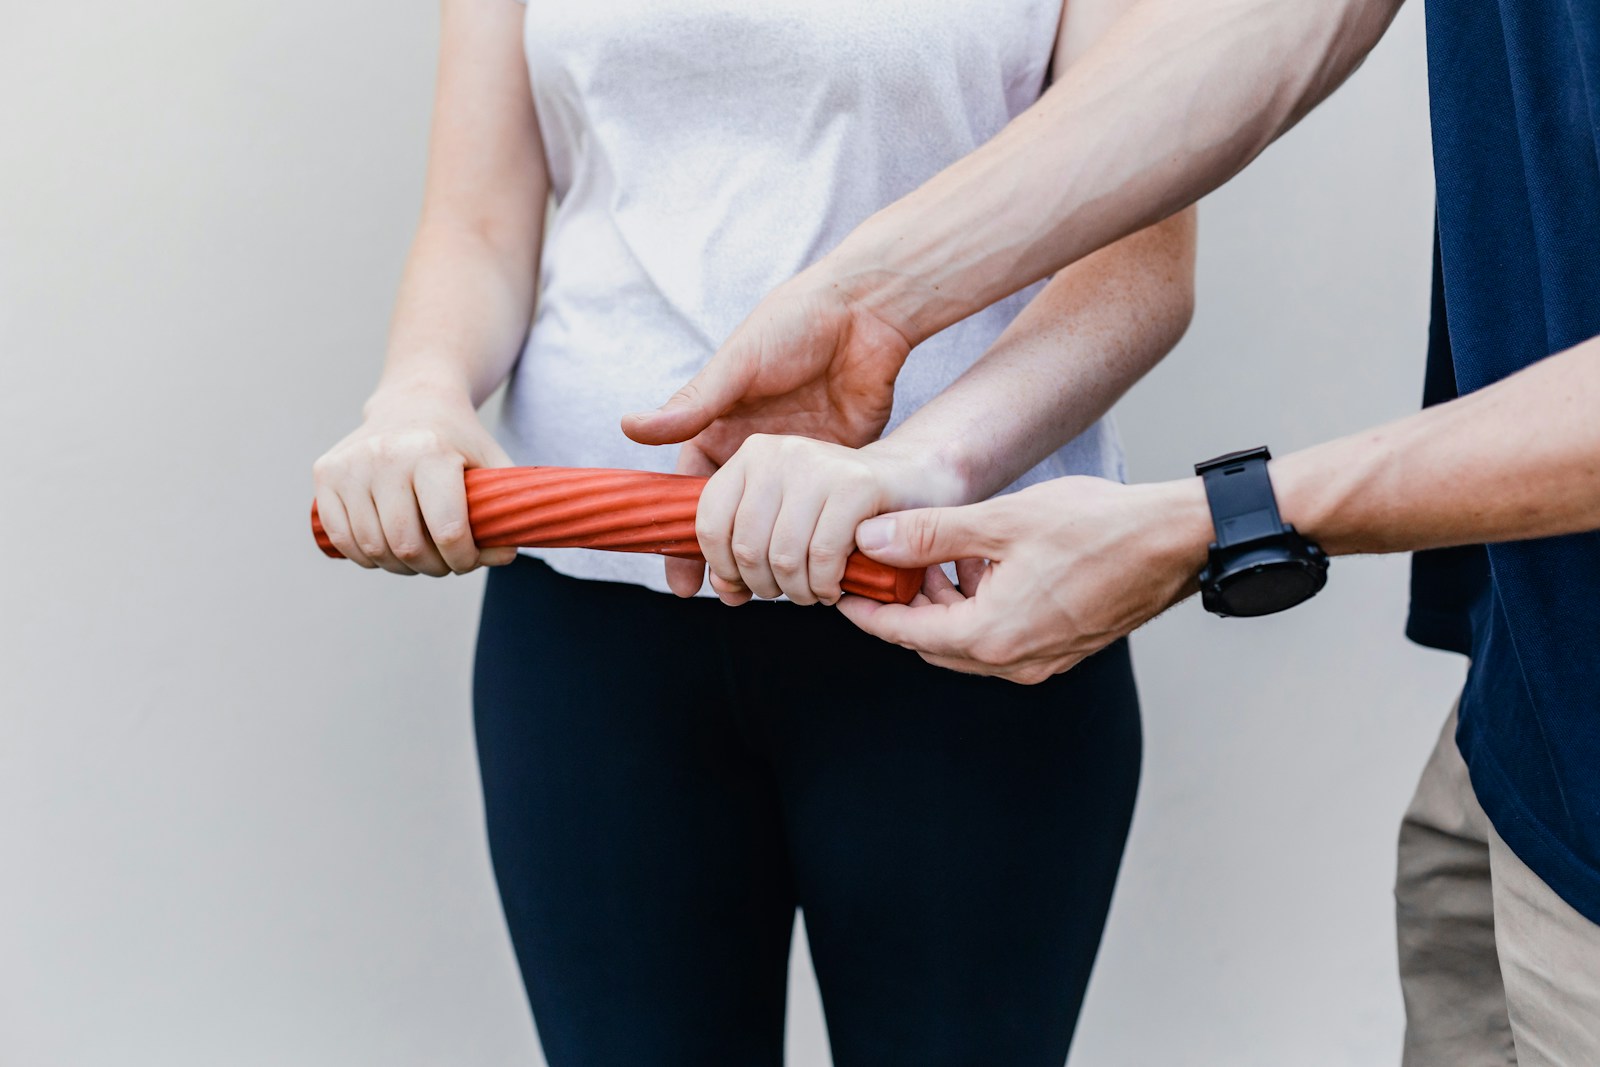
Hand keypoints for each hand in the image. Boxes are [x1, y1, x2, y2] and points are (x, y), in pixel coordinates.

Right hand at [311, 380, 516, 575]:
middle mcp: (385, 454)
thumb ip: (504, 511)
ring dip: (400, 566)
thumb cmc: (458, 441)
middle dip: (433, 567)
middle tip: (445, 561)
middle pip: (407, 546)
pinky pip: (341, 537)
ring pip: (373, 548)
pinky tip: (387, 548)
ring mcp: (350, 463)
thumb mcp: (491, 465)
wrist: (413, 401)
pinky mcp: (325, 472)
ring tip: (419, 555)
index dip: (463, 559)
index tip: (469, 559)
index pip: (447, 530)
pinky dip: (366, 556)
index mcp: (431, 451)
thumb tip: (504, 556)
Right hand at [620, 271, 914, 595]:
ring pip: (774, 525)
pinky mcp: (835, 464)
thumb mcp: (739, 364)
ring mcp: (795, 462)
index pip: (693, 495)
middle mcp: (753, 450)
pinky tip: (809, 572)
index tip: (681, 580)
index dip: (685, 539)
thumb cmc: (794, 326)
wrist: (865, 311)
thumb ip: (693, 403)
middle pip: (732, 520)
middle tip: (726, 598)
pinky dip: (811, 543)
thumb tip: (629, 428)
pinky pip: (817, 513)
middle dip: (724, 562)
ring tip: (764, 596)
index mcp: (720, 427)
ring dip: (767, 560)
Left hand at [674, 435, 962, 603]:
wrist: (907, 482)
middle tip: (785, 592)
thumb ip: (739, 552)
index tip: (742, 584)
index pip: (709, 522)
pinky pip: (822, 556)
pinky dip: (824, 585)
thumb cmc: (836, 508)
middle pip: (746, 545)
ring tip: (810, 592)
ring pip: (783, 556)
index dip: (722, 566)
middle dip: (763, 585)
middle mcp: (779, 452)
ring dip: (796, 591)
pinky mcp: (856, 484)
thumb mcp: (781, 517)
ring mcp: (818, 464)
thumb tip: (722, 590)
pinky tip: (831, 587)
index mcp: (751, 455)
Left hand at [837, 477, 1211, 682]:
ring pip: (969, 640)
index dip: (868, 613)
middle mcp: (1016, 660)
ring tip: (940, 553)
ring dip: (946, 603)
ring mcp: (1044, 658)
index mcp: (992, 636)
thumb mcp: (1002, 521)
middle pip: (934, 642)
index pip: (905, 634)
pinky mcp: (1065, 646)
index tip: (843, 593)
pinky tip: (986, 563)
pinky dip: (981, 606)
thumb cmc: (1098, 527)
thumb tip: (873, 540)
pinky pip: (1003, 636)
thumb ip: (931, 534)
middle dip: (906, 606)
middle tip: (888, 564)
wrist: (1178, 540)